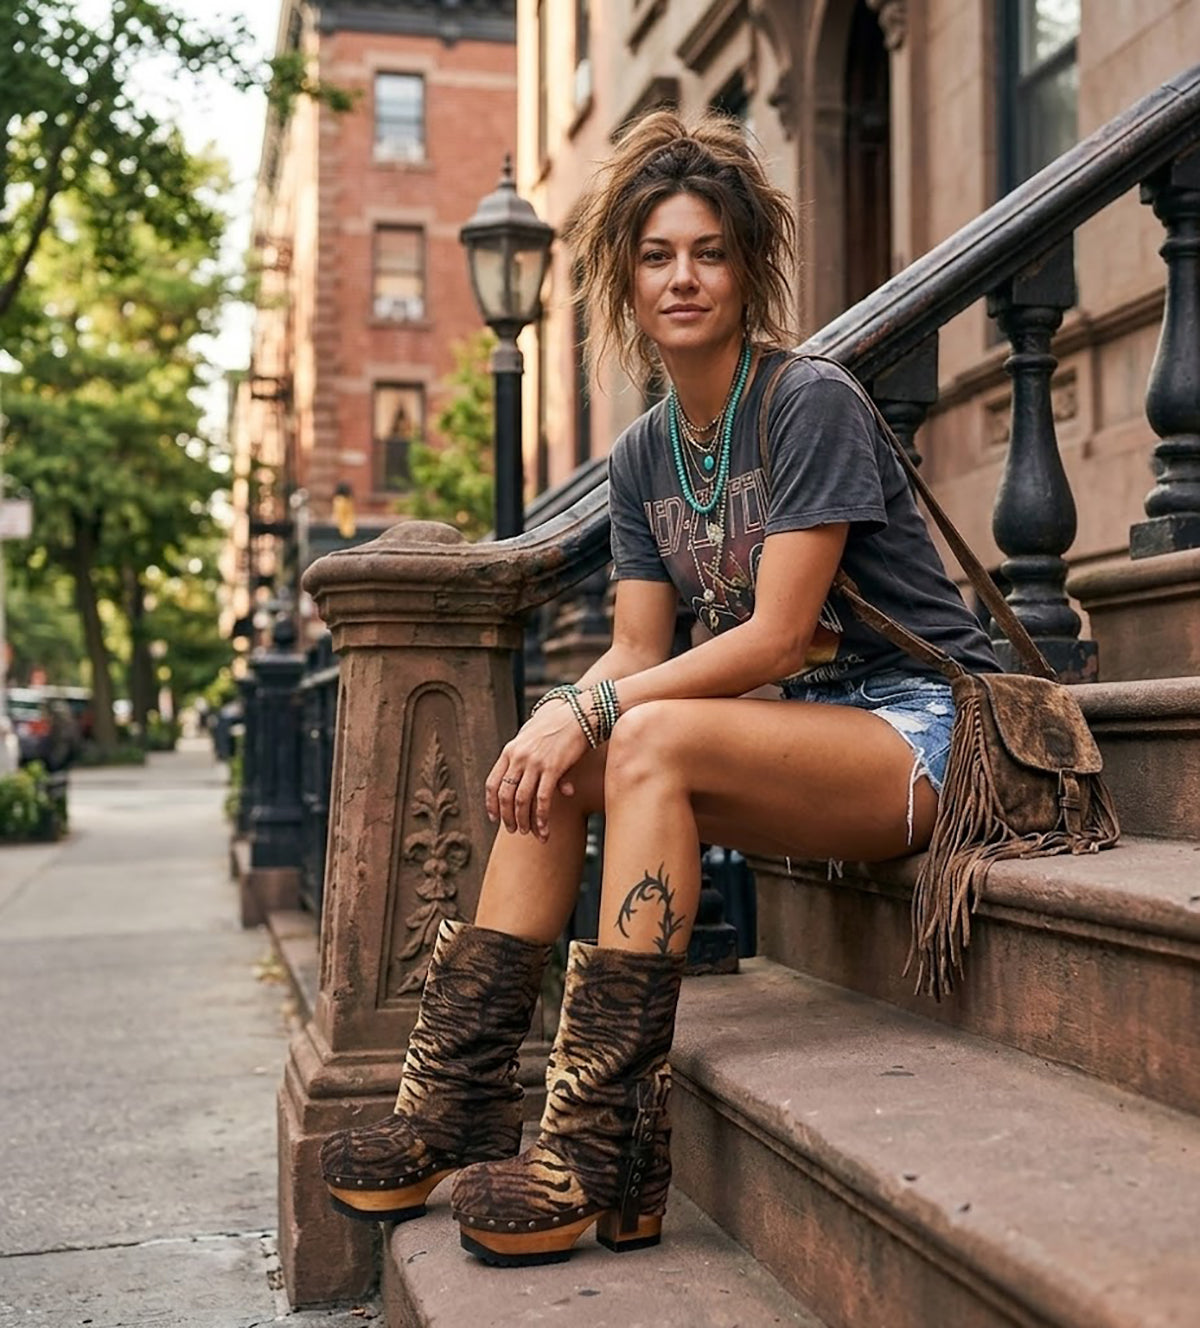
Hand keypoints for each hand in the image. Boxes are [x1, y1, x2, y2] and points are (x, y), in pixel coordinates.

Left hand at [485, 697, 590, 841]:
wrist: (579, 713)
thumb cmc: (558, 726)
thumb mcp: (535, 739)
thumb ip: (530, 761)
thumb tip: (538, 782)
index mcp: (510, 750)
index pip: (492, 782)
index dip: (491, 803)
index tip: (494, 818)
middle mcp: (518, 757)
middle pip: (505, 795)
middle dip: (507, 817)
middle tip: (512, 830)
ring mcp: (535, 763)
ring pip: (522, 800)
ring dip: (523, 820)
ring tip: (527, 832)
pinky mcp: (552, 768)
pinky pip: (542, 799)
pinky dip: (541, 818)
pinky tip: (543, 830)